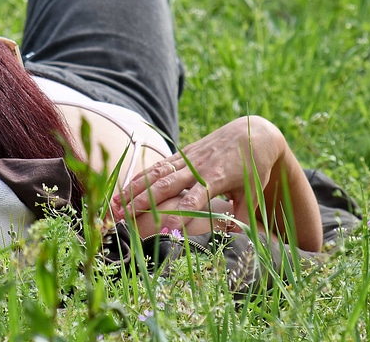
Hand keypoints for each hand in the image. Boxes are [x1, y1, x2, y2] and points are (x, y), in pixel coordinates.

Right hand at [112, 116, 286, 233]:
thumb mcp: (254, 192)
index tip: (163, 230)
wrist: (252, 132)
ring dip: (134, 188)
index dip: (178, 215)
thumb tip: (233, 236)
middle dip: (142, 202)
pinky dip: (140, 177)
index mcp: (216, 179)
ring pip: (156, 174)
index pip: (194, 201)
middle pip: (165, 187)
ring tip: (115, 204)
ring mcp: (187, 159)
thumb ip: (242, 215)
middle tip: (123, 217)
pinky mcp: (183, 153)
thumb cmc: (254, 167)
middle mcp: (197, 168)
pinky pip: (158, 166)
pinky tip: (125, 188)